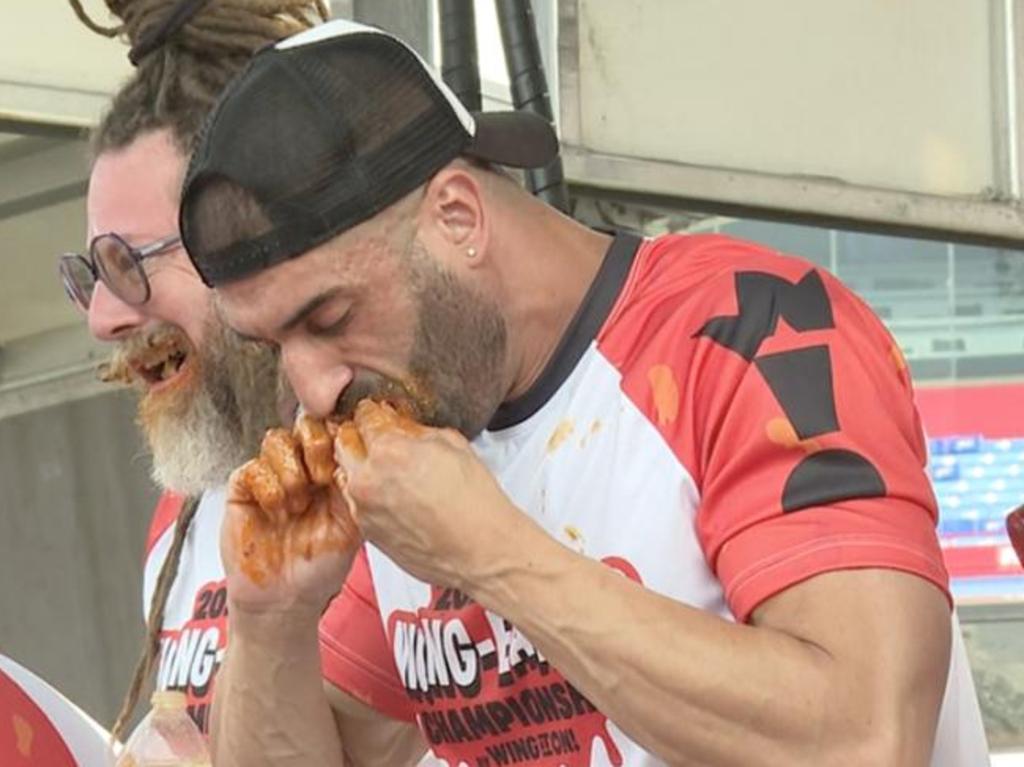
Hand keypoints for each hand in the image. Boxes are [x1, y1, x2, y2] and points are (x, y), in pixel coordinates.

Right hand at [222, 415, 359, 611]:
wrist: (287, 599)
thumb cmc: (320, 567)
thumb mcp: (352, 524)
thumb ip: (355, 487)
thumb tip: (360, 454)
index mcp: (330, 471)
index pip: (333, 430)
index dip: (339, 435)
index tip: (346, 456)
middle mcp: (301, 468)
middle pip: (305, 424)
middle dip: (316, 445)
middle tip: (323, 477)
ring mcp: (271, 477)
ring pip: (277, 439)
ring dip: (292, 469)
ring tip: (299, 503)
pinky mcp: (243, 490)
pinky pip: (253, 468)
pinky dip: (269, 487)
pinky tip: (278, 513)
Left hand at [335, 400, 528, 590]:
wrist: (482, 550)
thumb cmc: (475, 502)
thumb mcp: (453, 445)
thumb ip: (417, 431)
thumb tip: (402, 426)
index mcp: (389, 450)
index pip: (364, 416)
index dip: (373, 411)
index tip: (378, 413)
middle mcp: (368, 479)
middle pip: (345, 442)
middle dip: (359, 436)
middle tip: (377, 439)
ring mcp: (364, 509)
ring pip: (347, 474)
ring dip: (360, 467)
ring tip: (387, 471)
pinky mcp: (367, 533)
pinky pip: (357, 504)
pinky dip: (368, 495)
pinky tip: (393, 497)